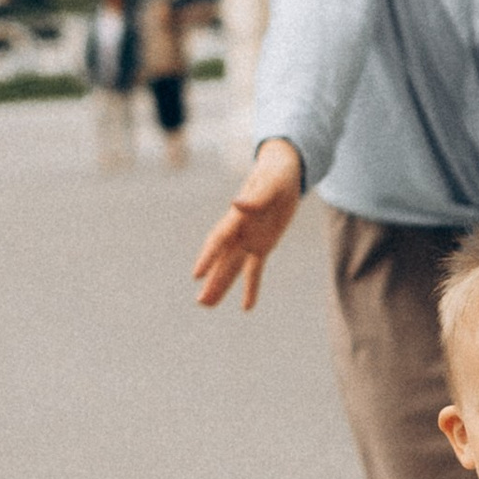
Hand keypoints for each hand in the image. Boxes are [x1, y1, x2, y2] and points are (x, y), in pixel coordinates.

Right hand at [192, 138, 303, 310]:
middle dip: (212, 280)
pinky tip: (246, 307)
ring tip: (206, 304)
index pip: (219, 239)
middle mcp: (239, 231)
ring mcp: (249, 239)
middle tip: (201, 302)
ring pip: (232, 267)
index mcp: (238, 216)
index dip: (208, 256)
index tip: (196, 275)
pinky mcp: (263, 245)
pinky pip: (254, 270)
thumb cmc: (276, 174)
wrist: (282, 171)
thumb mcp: (271, 183)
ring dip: (221, 285)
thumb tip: (237, 203)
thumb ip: (256, 196)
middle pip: (222, 259)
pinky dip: (250, 287)